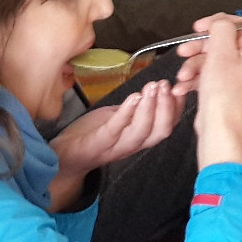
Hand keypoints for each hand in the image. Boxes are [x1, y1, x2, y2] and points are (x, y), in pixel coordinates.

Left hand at [46, 79, 184, 210]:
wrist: (61, 156)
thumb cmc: (90, 134)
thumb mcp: (118, 119)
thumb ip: (136, 110)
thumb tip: (155, 89)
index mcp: (140, 138)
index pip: (167, 126)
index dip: (177, 108)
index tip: (180, 88)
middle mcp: (132, 145)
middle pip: (160, 131)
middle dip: (167, 107)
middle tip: (167, 85)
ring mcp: (116, 146)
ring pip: (142, 132)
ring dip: (151, 108)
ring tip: (152, 88)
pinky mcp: (98, 143)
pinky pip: (116, 130)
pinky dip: (127, 113)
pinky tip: (134, 97)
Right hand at [178, 14, 241, 169]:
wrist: (218, 129)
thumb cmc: (224, 97)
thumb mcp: (221, 53)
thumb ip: (221, 30)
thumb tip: (221, 21)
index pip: (241, 26)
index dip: (218, 23)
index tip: (200, 26)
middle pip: (223, 43)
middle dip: (200, 47)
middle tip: (185, 49)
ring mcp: (238, 78)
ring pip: (212, 60)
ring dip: (193, 65)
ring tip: (183, 74)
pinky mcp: (225, 90)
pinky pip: (209, 76)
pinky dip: (195, 79)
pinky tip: (183, 86)